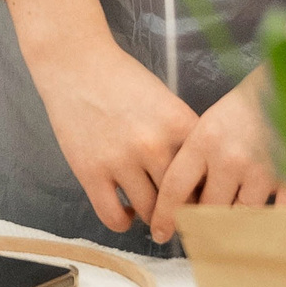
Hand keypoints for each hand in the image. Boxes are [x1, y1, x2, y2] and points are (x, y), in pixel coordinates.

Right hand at [5, 0, 197, 233]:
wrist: (76, 64)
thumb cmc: (124, 80)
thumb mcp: (165, 101)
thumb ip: (182, 137)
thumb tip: (200, 180)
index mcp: (178, 123)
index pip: (207, 174)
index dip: (209, 192)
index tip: (206, 201)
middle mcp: (153, 145)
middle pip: (181, 199)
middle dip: (184, 212)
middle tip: (182, 215)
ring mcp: (120, 161)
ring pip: (150, 213)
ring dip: (154, 218)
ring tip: (153, 212)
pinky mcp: (90, 173)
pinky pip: (114, 218)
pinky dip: (124, 222)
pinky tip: (126, 210)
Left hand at [148, 0, 285, 242]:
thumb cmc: (263, 91)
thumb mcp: (220, 116)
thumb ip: (204, 152)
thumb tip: (189, 194)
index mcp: (205, 137)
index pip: (174, 188)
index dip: (165, 216)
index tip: (161, 232)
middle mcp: (228, 157)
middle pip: (206, 212)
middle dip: (202, 229)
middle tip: (199, 241)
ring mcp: (262, 170)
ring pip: (240, 220)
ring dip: (235, 232)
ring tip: (231, 244)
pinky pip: (278, 220)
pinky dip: (271, 231)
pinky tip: (267, 238)